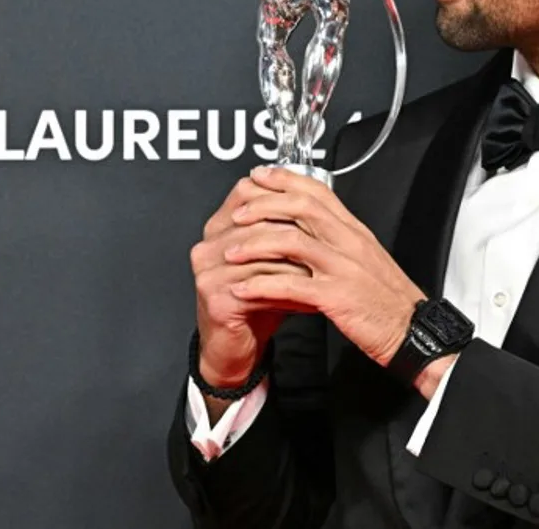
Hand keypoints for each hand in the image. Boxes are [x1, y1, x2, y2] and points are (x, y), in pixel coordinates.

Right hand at [190, 174, 314, 386]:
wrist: (237, 344)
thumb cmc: (258, 298)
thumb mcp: (274, 258)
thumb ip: (285, 226)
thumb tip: (318, 200)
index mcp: (219, 226)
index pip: (248, 193)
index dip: (284, 196)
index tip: (318, 207)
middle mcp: (208, 244)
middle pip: (260, 223)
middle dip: (299, 232)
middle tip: (330, 240)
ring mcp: (208, 270)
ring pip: (264, 254)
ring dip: (300, 262)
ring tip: (328, 270)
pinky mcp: (214, 297)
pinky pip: (261, 286)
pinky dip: (291, 290)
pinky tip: (312, 296)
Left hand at [224, 166, 427, 368]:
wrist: (411, 330)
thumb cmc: (386, 298)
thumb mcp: (365, 258)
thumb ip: (339, 240)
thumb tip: (308, 227)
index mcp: (355, 231)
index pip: (318, 192)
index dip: (285, 179)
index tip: (259, 176)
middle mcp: (350, 242)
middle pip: (302, 208)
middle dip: (263, 206)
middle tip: (237, 213)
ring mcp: (343, 268)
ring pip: (292, 242)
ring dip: (255, 245)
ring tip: (230, 252)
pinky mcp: (337, 297)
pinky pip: (291, 285)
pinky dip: (262, 286)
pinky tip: (242, 290)